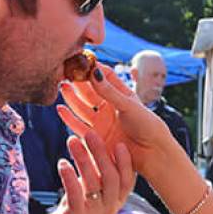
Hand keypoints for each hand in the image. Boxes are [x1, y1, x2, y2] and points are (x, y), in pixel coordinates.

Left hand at [38, 127, 134, 213]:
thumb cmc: (77, 211)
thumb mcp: (92, 192)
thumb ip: (97, 173)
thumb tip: (97, 143)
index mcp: (116, 201)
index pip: (127, 180)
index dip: (125, 161)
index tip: (119, 142)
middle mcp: (109, 209)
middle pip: (110, 177)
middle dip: (101, 153)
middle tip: (91, 134)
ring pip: (92, 182)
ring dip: (82, 158)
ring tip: (72, 141)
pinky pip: (74, 194)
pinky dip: (68, 176)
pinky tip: (62, 163)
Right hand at [58, 64, 179, 179]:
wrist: (152, 153)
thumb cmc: (147, 126)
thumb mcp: (128, 105)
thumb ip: (109, 91)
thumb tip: (93, 72)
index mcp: (121, 95)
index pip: (104, 77)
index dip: (92, 69)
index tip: (80, 60)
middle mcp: (110, 107)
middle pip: (90, 91)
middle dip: (77, 82)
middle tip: (65, 72)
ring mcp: (102, 122)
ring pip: (82, 107)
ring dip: (71, 98)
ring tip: (61, 86)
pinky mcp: (96, 137)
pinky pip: (79, 125)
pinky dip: (69, 118)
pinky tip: (60, 109)